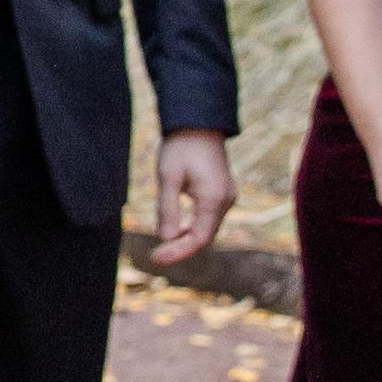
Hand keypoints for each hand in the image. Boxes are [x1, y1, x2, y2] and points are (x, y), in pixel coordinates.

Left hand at [148, 127, 236, 267]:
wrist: (197, 123)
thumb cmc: (180, 147)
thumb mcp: (168, 176)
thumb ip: (167, 208)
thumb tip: (165, 238)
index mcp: (213, 199)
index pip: (198, 238)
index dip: (178, 252)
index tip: (156, 258)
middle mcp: (225, 201)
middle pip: (205, 237)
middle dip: (181, 248)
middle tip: (156, 255)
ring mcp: (226, 197)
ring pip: (208, 228)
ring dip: (187, 239)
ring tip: (163, 246)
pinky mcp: (221, 192)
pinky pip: (208, 217)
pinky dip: (193, 227)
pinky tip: (176, 229)